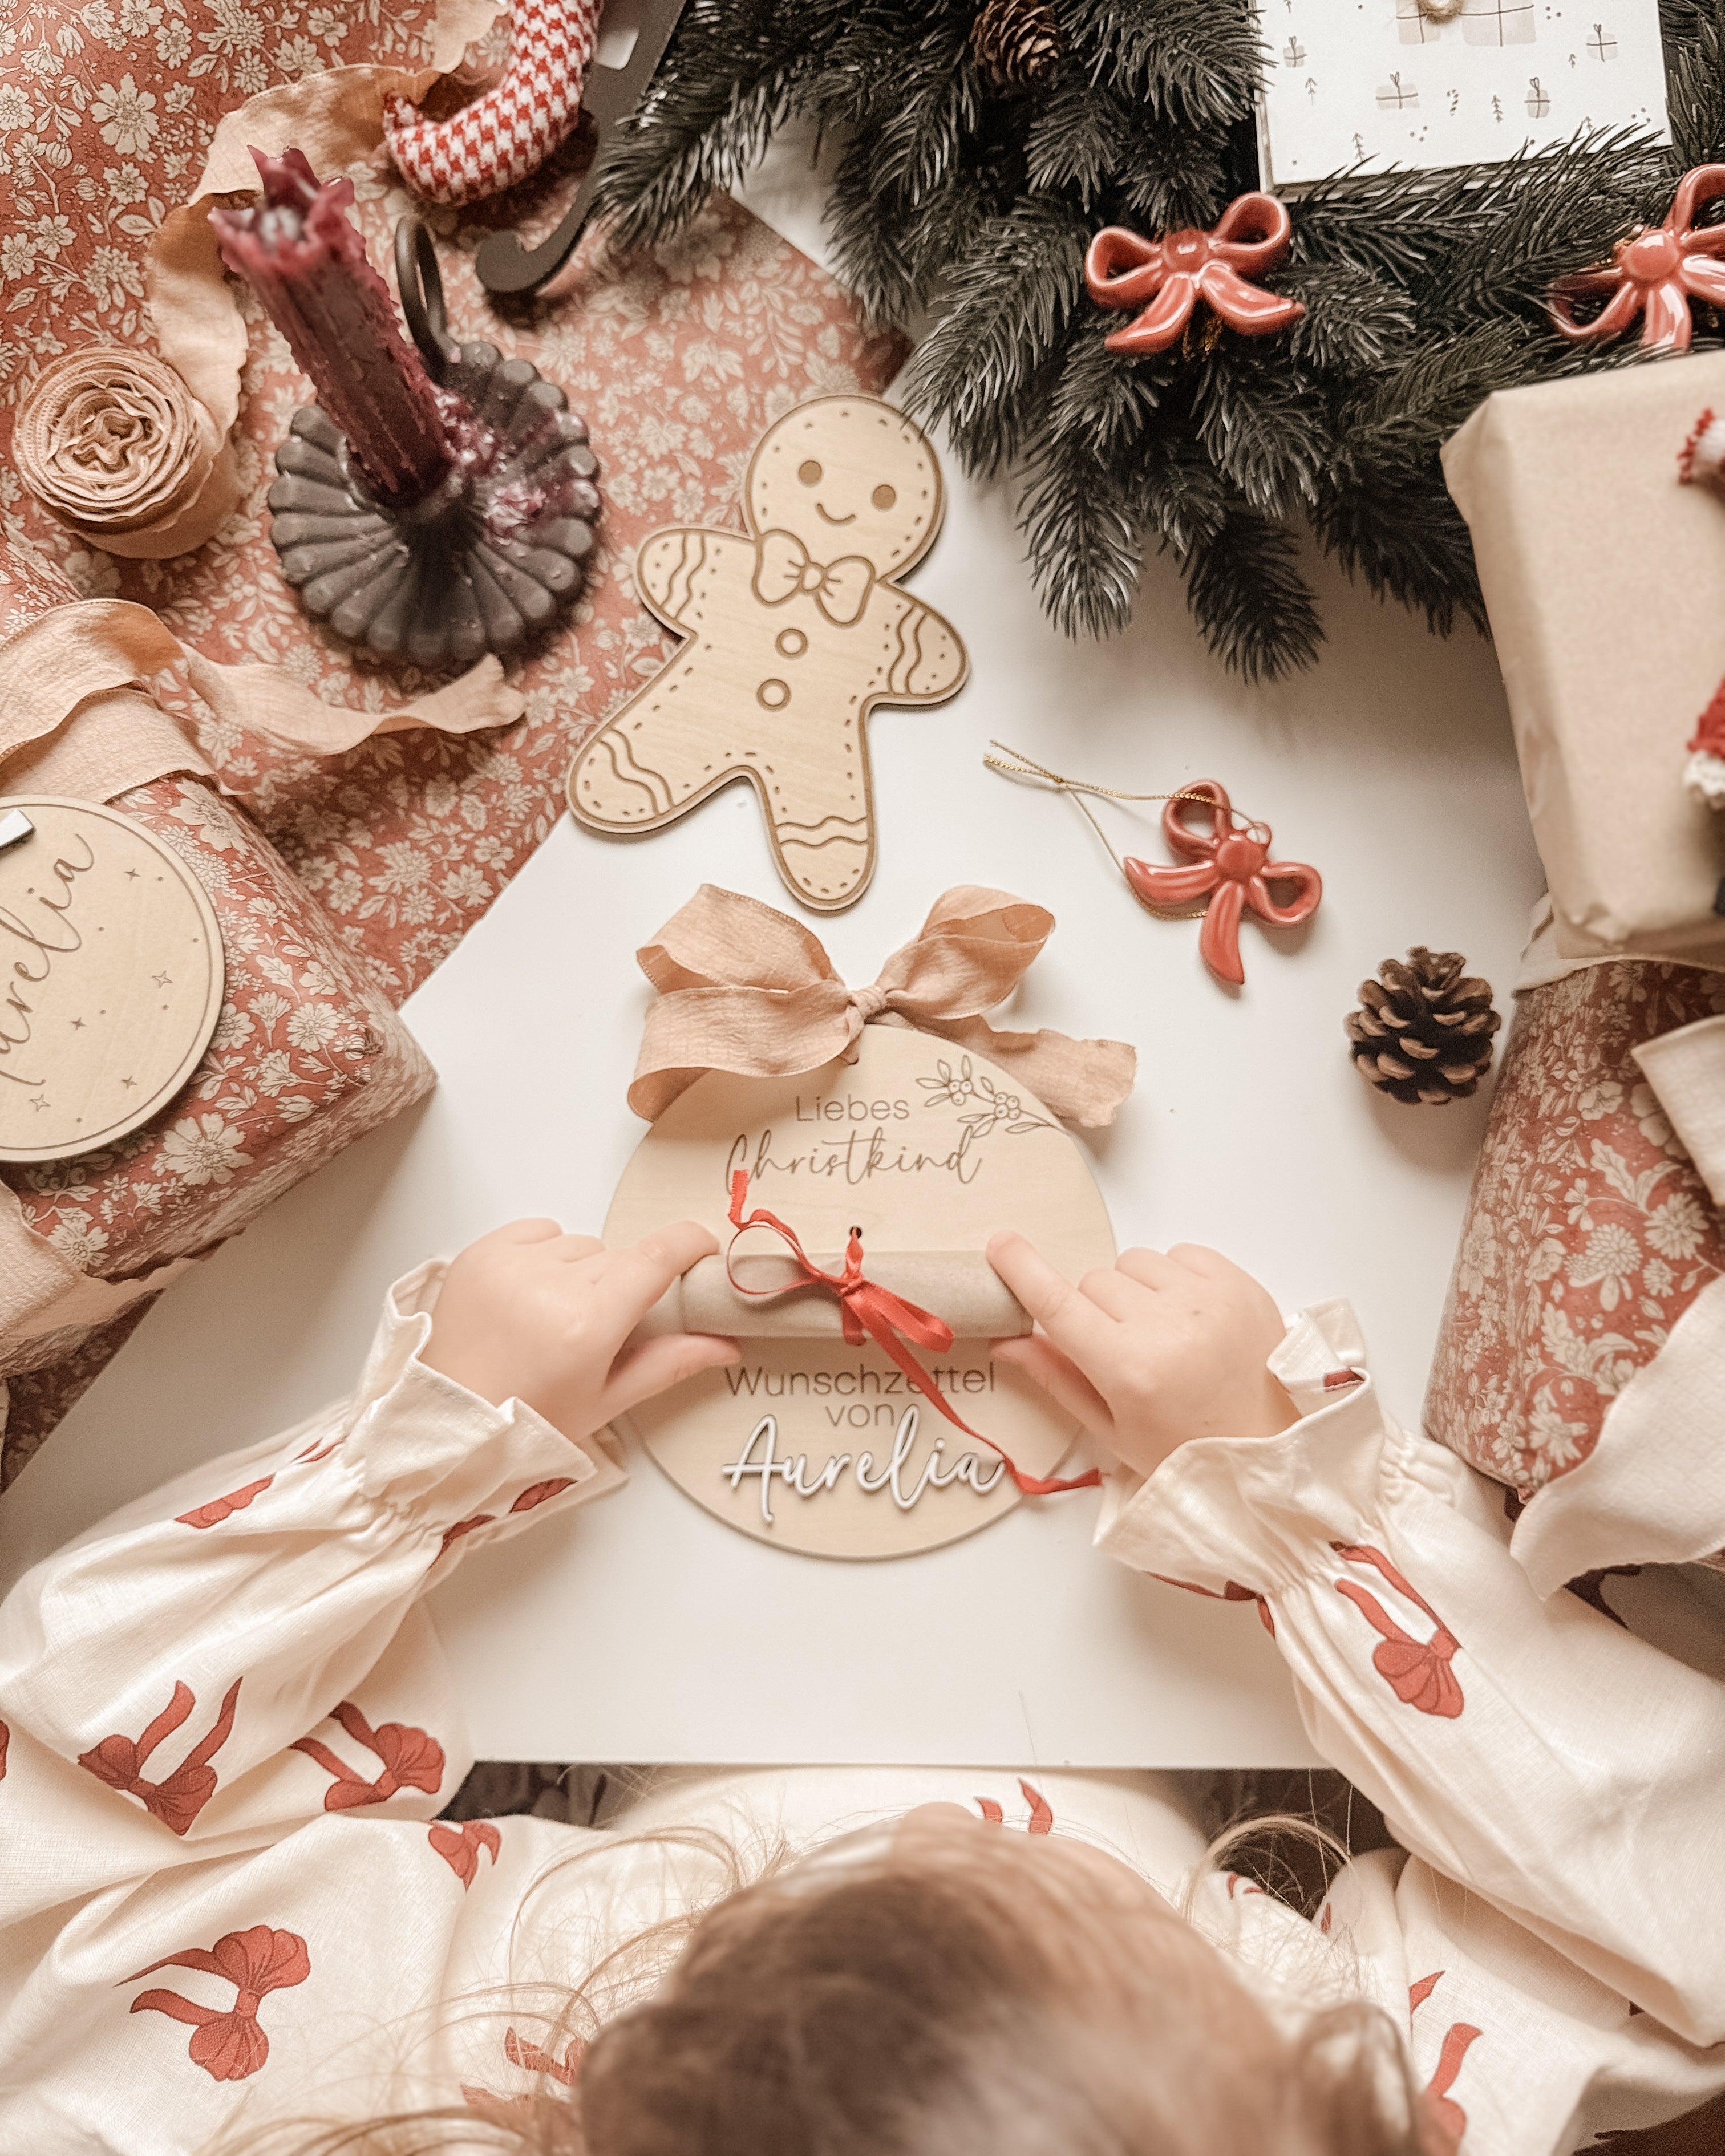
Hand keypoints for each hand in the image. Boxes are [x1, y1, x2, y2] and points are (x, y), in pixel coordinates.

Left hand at [421, 1219, 738, 1445]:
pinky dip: (543, 1255)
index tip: (703, 1248)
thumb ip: (669, 1363)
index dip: (689, 1244)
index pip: (656, 1257)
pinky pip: (538, 1231)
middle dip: (623, 1285)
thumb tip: (726, 1345)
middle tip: (598, 1330)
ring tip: (553, 1317)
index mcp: (588, 1324)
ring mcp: (511, 1264)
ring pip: (580, 1244)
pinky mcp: (481, 1252)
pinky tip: (530, 1295)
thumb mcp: (605, 1401)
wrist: (447, 1424)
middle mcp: (550, 1284)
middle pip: (620, 1256)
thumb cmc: (525, 1422)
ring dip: (581, 1271)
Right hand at [985, 1233, 1296, 1479]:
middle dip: (1093, 1310)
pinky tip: (1187, 1317)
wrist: (1276, 1451)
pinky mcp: (1240, 1284)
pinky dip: (1174, 1278)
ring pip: (1135, 1263)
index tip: (1001, 1244)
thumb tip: (1006, 1343)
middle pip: (1093, 1282)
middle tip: (1119, 1350)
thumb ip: (1057, 1380)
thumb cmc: (1191, 1452)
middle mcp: (1168, 1326)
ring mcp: (1208, 1300)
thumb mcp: (1113, 1431)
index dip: (1023, 1270)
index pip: (1058, 1304)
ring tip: (1160, 1333)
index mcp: (1129, 1369)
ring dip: (1134, 1291)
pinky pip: (1180, 1253)